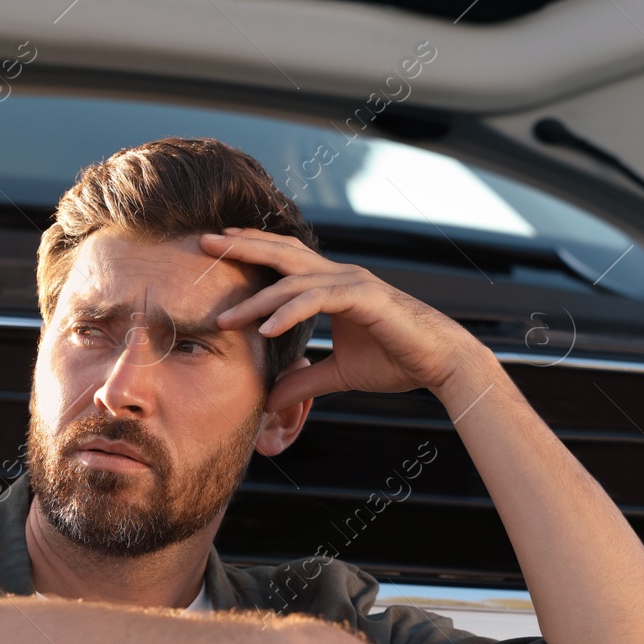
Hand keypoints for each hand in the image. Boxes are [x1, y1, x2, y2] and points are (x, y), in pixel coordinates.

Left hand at [201, 228, 494, 412]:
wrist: (440, 363)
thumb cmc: (397, 362)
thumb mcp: (340, 375)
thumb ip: (305, 382)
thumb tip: (271, 400)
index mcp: (334, 286)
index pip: (285, 261)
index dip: (251, 252)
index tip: (216, 251)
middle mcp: (340, 276)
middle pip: (282, 254)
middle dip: (241, 248)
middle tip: (203, 243)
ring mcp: (352, 283)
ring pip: (293, 281)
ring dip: (256, 300)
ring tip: (225, 318)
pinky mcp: (364, 299)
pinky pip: (317, 300)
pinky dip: (289, 313)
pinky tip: (265, 329)